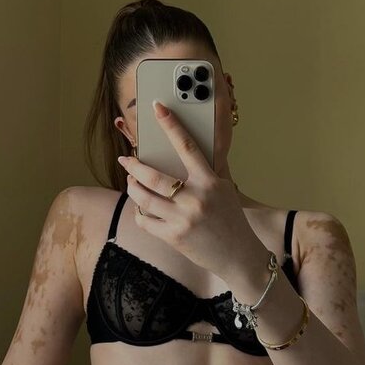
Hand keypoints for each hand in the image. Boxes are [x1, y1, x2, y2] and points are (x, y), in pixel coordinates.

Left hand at [117, 99, 264, 279]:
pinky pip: (145, 220)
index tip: (157, 108)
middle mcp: (195, 198)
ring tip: (130, 182)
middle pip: (153, 176)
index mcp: (210, 182)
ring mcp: (183, 219)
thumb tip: (191, 148)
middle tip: (125, 160)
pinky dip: (139, 212)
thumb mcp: (224, 189)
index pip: (187, 146)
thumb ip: (208, 170)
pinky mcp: (174, 237)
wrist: (239, 255)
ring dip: (132, 188)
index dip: (171, 125)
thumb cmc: (231, 220)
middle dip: (133, 166)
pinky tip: (140, 208)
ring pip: (143, 198)